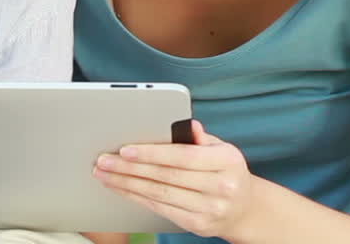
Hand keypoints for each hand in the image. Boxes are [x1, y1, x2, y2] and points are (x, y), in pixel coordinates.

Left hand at [92, 120, 256, 239]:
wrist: (245, 209)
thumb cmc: (226, 171)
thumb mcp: (222, 149)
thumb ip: (200, 138)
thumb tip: (185, 123)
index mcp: (227, 162)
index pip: (182, 156)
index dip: (151, 153)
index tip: (125, 149)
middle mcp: (221, 187)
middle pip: (166, 176)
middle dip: (130, 168)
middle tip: (104, 161)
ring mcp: (210, 209)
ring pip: (159, 194)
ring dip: (127, 184)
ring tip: (105, 174)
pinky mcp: (198, 225)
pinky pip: (161, 209)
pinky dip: (137, 197)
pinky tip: (122, 188)